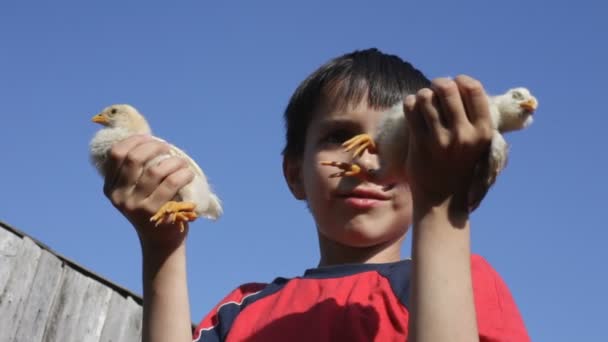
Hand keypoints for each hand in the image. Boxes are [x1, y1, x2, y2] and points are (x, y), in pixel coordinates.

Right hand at [103, 135, 194, 249]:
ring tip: (182, 162)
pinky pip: (171, 183)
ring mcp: (135, 206)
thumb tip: (151, 139)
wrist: (161, 241)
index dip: (134, 140)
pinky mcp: (154, 212)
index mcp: (110, 188)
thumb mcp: (136, 190)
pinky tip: (188, 173)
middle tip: (167, 147)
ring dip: (174, 161)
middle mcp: (119, 197)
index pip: (116, 154)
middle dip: (155, 146)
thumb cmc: (153, 208)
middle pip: (135, 158)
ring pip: (156, 170)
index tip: (150, 137)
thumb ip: (137, 170)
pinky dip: (183, 174)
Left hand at [404, 75, 492, 217]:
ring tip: (424, 103)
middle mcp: (464, 134)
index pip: (474, 89)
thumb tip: (467, 86)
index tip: (456, 84)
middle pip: (448, 88)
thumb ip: (478, 120)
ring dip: (423, 95)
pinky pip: (411, 108)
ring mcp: (441, 139)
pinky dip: (410, 103)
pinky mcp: (420, 143)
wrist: (442, 201)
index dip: (462, 80)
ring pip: (426, 96)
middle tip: (435, 90)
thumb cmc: (462, 169)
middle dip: (439, 84)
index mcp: (484, 131)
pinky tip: (413, 110)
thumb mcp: (481, 146)